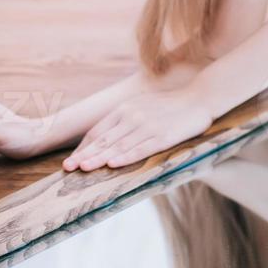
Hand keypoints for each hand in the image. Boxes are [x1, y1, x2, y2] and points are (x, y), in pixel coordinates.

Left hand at [62, 83, 213, 170]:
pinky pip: (141, 148)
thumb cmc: (170, 106)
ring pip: (119, 146)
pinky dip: (126, 157)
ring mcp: (148, 126)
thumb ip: (125, 119)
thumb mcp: (142, 106)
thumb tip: (108, 138)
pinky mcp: (163, 136)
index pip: (98, 132)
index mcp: (124, 109)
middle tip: (68, 168)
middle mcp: (132, 116)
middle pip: (104, 140)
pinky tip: (114, 164)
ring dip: (100, 158)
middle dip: (85, 155)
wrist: (199, 98)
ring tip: (84, 168)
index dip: (83, 148)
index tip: (71, 161)